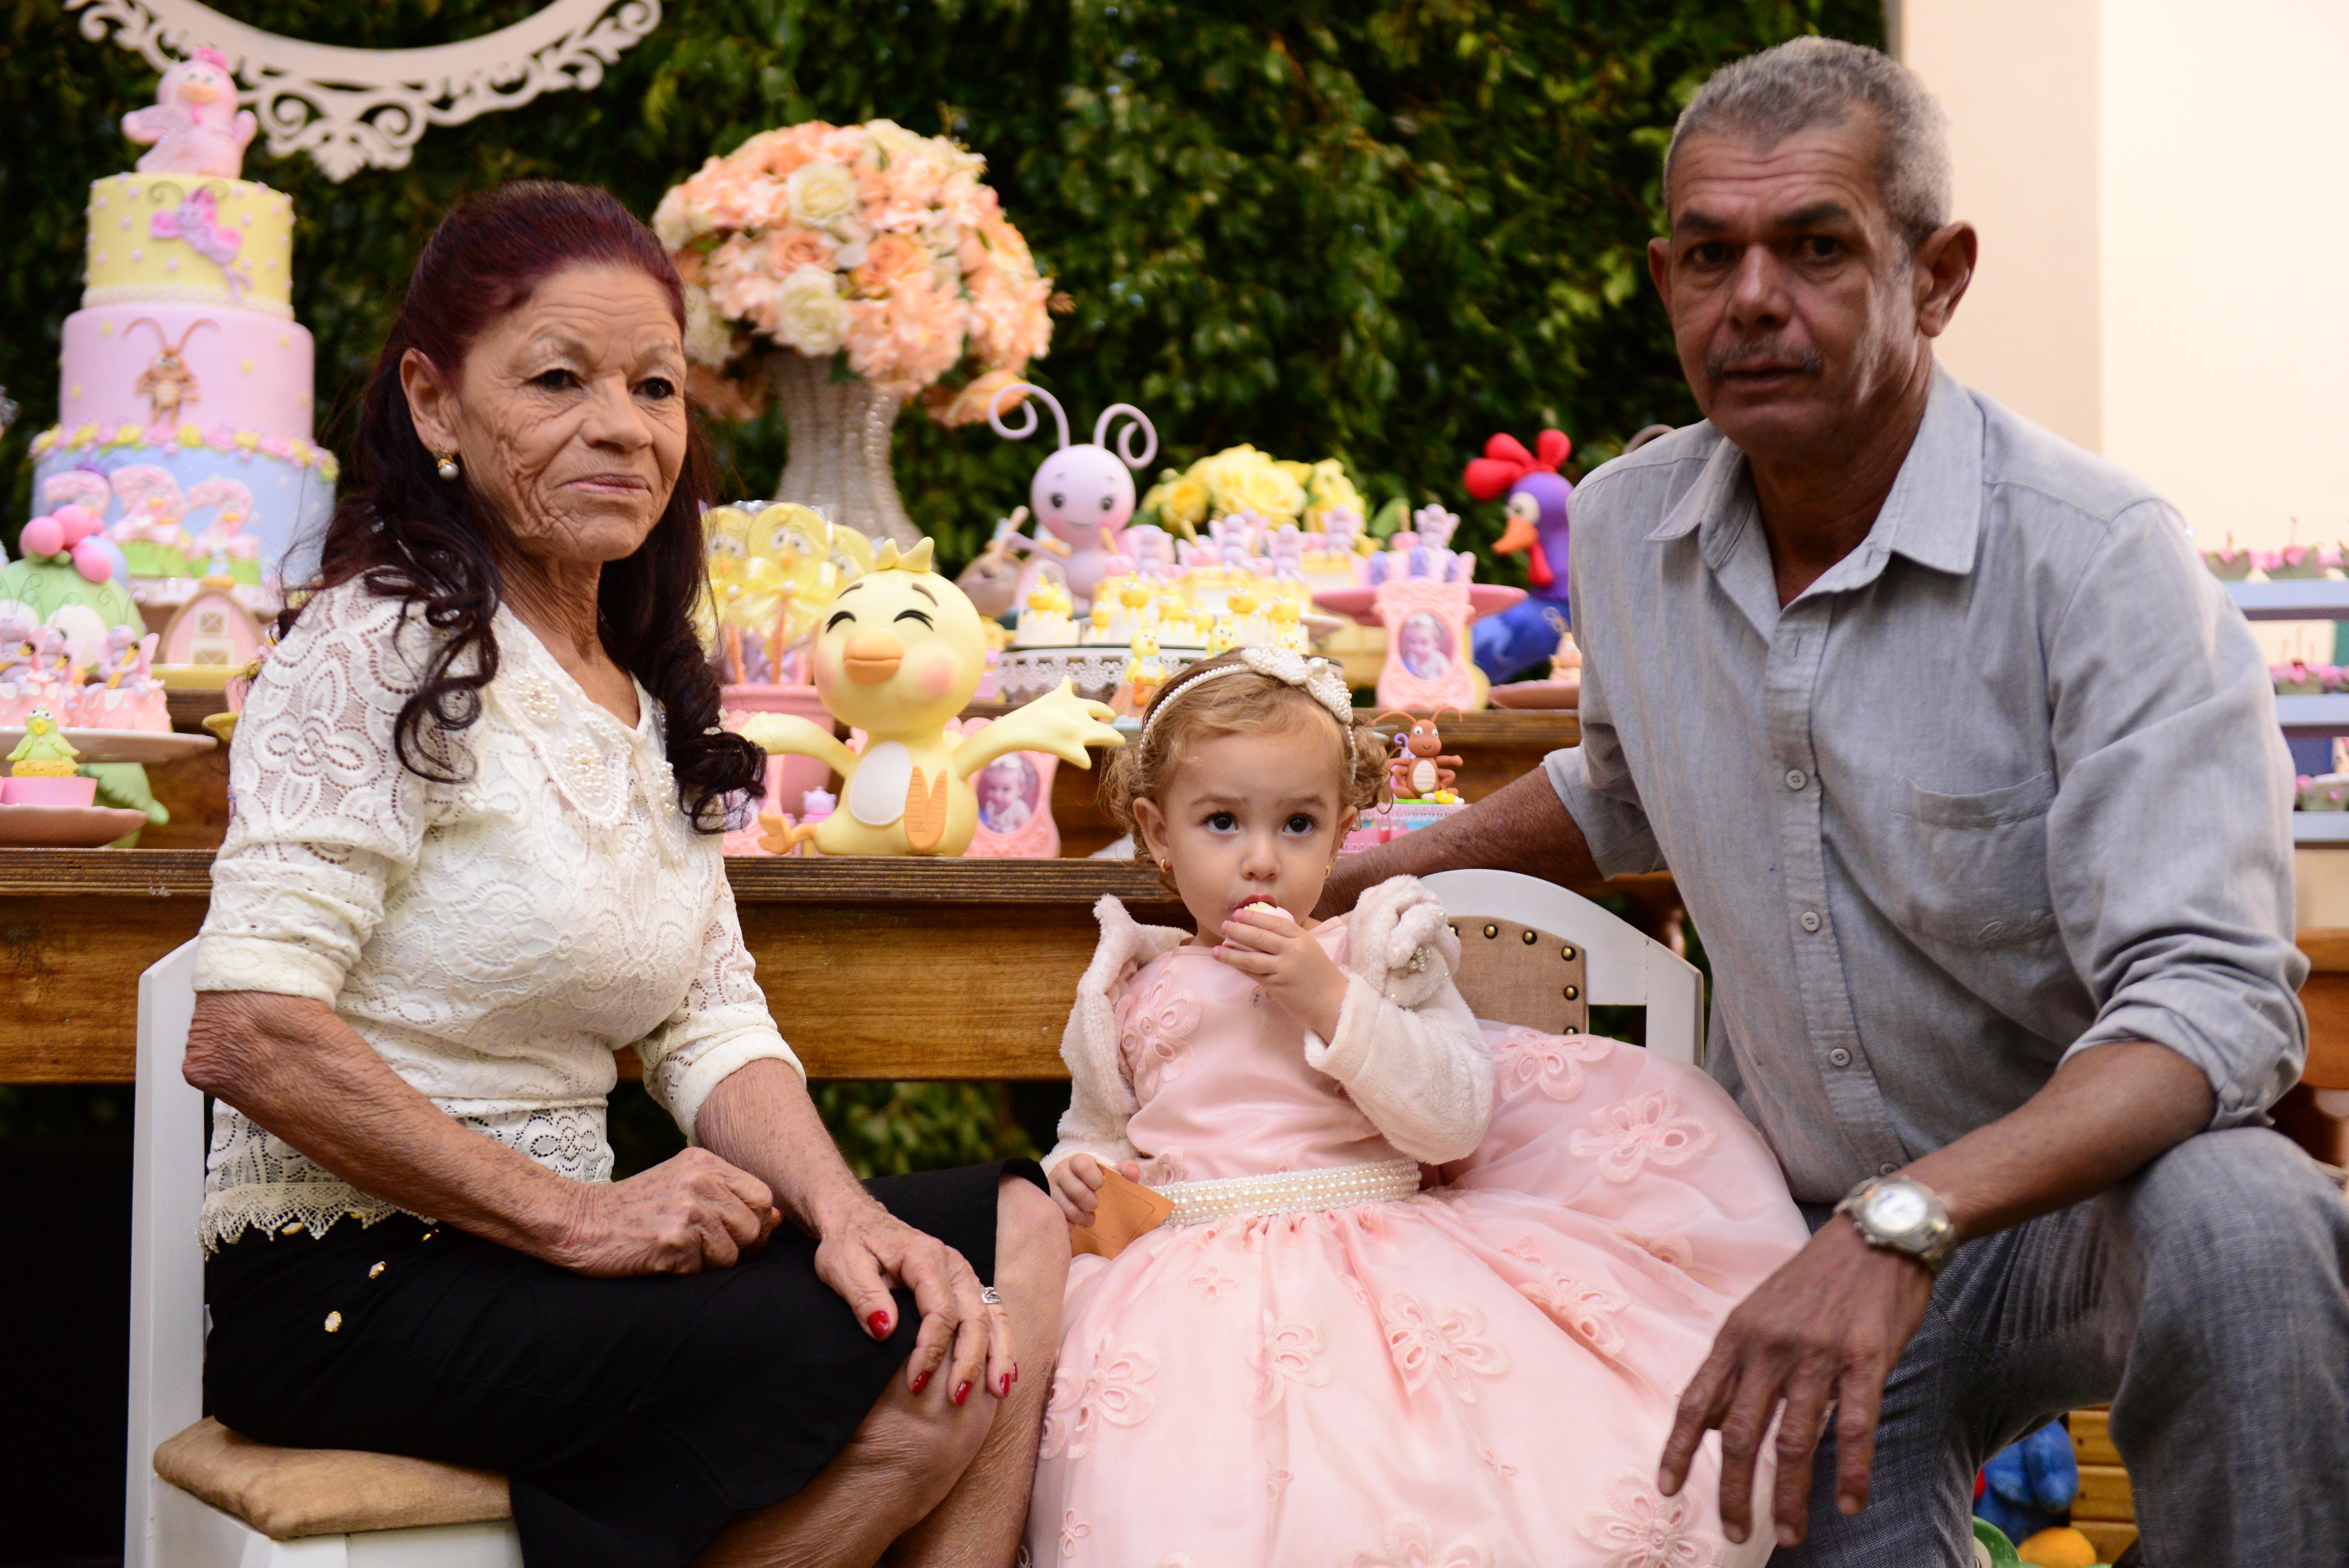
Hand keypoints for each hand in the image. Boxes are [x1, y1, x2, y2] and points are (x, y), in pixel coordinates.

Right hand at [548, 1147, 780, 1277]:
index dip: (757, 1223)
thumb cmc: (634, 1210)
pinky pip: (704, 1269)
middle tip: (705, 1250)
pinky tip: (663, 1258)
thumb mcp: (683, 1186)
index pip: (762, 1196)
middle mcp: (700, 1181)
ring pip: (732, 1253)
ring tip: (680, 1251)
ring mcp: (687, 1209)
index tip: (736, 1236)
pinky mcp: (673, 1240)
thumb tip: (778, 1217)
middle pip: (754, 1226)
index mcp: (705, 1163)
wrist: (579, 1223)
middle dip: (738, 1247)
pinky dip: (687, 1272)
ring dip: (710, 1263)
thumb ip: (728, 1196)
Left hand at [812, 1196, 1014, 1406]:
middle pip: (973, 1315)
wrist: (857, 1221)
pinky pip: (992, 1313)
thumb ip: (864, 1297)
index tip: (915, 1383)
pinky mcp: (964, 1285)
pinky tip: (1004, 1371)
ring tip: (996, 1392)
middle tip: (957, 1398)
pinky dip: (1001, 1342)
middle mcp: (952, 1264)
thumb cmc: (849, 1244)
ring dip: (997, 1354)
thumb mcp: (843, 1267)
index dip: (931, 1350)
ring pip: (991, 1315)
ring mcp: (962, 1273)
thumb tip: (885, 1330)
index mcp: (924, 1257)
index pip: (940, 1310)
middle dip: (969, 1361)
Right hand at [1047, 1152, 1142, 1225]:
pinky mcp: (1046, 1205)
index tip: (1100, 1185)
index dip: (1094, 1178)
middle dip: (1091, 1203)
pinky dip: (1071, 1224)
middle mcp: (1060, 1172)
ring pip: (1066, 1208)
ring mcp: (1050, 1189)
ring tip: (1089, 1217)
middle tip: (1096, 1206)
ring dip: (1082, 1217)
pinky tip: (1076, 1221)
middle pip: (1076, 1191)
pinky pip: (1059, 1220)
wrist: (1070, 1187)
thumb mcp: (1108, 1172)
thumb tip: (1134, 1175)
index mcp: (1077, 1161)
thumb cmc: (1093, 1180)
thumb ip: (1125, 1169)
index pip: (1083, 1165)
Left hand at [1215, 907, 1348, 1038]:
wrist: (1333, 1002)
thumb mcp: (1309, 949)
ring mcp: (1284, 969)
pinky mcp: (1277, 986)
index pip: (1274, 922)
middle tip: (1224, 925)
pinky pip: (1253, 974)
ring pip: (1251, 958)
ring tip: (1217, 949)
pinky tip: (1230, 963)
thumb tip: (1261, 928)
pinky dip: (1240, 968)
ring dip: (1231, 953)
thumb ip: (1290, 939)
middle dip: (1238, 930)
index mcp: (1302, 938)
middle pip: (1259, 937)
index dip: (1253, 917)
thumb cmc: (1320, 975)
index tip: (1238, 913)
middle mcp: (1293, 950)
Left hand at [1658, 1217, 1933, 1547]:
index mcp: (1737, 1334)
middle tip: (1734, 1533)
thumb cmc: (1818, 1278)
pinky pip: (1854, 1429)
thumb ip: (1740, 1363)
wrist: (1878, 1233)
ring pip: (1792, 1442)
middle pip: (1738, 1435)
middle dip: (1733, 1492)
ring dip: (1788, 1497)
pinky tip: (1849, 1503)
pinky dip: (1850, 1473)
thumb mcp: (1761, 1311)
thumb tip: (1714, 1419)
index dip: (1678, 1449)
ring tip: (1788, 1534)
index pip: (1696, 1401)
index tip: (1668, 1490)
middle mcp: (1768, 1346)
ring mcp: (1816, 1354)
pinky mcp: (1864, 1358)